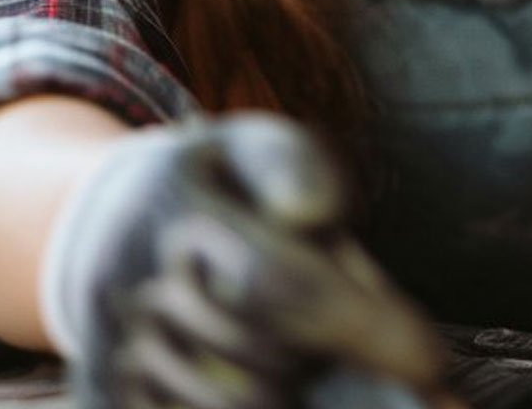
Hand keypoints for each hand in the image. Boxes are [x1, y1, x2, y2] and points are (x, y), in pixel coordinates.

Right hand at [41, 114, 445, 408]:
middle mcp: (129, 277)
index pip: (278, 283)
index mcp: (176, 203)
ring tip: (291, 355)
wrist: (105, 222)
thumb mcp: (255, 148)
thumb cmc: (217, 188)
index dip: (364, 330)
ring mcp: (112, 344)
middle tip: (350, 342)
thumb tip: (317, 213)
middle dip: (331, 367)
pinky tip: (248, 380)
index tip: (429, 360)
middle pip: (264, 368)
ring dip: (289, 399)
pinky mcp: (103, 392)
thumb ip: (299, 169)